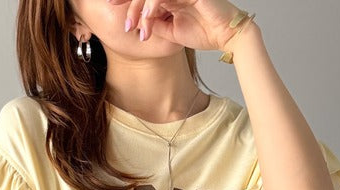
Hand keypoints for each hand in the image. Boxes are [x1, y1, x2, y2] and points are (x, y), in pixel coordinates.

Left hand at [107, 0, 243, 50]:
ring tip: (131, 24)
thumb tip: (139, 23)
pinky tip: (146, 17)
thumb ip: (156, 25)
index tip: (112, 6)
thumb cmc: (205, 33)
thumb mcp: (172, 32)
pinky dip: (153, 5)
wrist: (227, 36)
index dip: (129, 1)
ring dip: (138, 6)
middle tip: (113, 7)